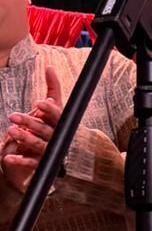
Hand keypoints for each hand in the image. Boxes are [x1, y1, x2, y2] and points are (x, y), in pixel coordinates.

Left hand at [3, 60, 62, 188]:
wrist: (65, 154)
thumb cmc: (56, 125)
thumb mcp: (56, 107)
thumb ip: (53, 88)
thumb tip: (50, 67)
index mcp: (61, 123)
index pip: (58, 116)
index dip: (49, 110)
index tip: (39, 103)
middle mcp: (57, 137)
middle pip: (44, 130)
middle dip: (30, 122)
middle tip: (13, 115)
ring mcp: (50, 151)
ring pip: (38, 145)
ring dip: (25, 138)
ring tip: (11, 131)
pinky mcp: (41, 163)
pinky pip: (31, 164)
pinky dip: (20, 161)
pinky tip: (8, 157)